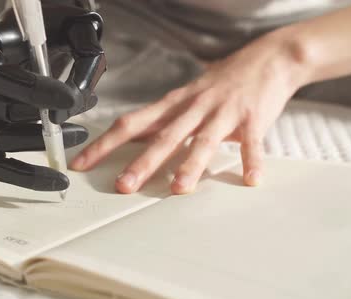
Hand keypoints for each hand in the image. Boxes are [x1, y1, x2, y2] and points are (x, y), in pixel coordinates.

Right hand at [0, 4, 105, 190]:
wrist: (25, 43)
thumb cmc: (46, 36)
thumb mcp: (71, 30)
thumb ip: (84, 57)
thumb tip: (80, 99)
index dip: (35, 91)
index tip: (70, 100)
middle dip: (47, 122)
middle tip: (82, 126)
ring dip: (40, 146)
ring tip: (75, 137)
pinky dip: (26, 176)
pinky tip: (55, 178)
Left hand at [71, 32, 304, 193]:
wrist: (267, 59)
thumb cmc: (220, 82)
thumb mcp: (184, 98)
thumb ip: (161, 120)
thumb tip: (131, 138)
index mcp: (172, 105)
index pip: (130, 124)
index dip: (104, 144)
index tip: (82, 163)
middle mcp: (193, 107)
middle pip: (163, 136)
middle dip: (142, 162)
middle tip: (124, 185)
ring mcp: (222, 112)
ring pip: (202, 139)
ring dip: (191, 164)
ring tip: (179, 188)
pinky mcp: (252, 118)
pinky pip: (251, 142)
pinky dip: (251, 160)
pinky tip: (249, 178)